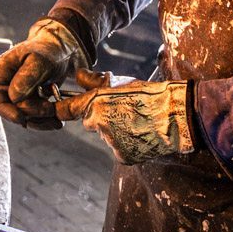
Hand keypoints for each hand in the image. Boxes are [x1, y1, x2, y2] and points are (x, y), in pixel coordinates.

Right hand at [0, 18, 87, 129]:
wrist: (63, 50)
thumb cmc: (48, 49)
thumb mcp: (39, 60)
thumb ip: (26, 77)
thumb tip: (14, 97)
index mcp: (3, 71)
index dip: (4, 109)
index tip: (20, 117)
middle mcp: (9, 84)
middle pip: (11, 109)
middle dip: (30, 113)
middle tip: (49, 108)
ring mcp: (21, 94)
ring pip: (24, 116)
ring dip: (40, 120)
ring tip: (56, 114)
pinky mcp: (33, 101)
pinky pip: (35, 117)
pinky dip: (46, 121)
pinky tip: (58, 120)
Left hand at [55, 69, 193, 164]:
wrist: (173, 115)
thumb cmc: (147, 94)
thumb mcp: (119, 82)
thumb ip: (93, 81)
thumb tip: (77, 75)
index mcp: (94, 104)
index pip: (65, 110)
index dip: (62, 110)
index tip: (60, 110)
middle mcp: (98, 124)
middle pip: (91, 122)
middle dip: (101, 117)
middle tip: (123, 110)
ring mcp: (110, 142)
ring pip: (107, 136)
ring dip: (117, 131)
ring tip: (137, 121)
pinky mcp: (123, 156)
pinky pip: (120, 149)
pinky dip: (128, 144)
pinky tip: (141, 134)